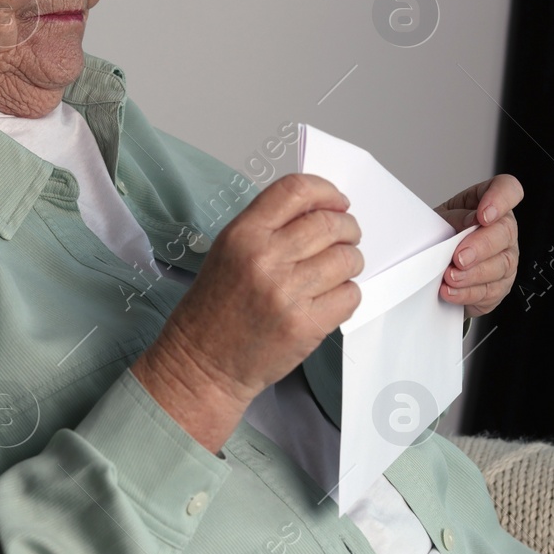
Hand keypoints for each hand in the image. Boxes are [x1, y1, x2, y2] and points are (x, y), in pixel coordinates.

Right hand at [132, 174, 362, 450]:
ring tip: (339, 270)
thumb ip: (269, 227)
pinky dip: (347, 293)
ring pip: (346, 259)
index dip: (325, 191)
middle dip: (347, 227)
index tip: (337, 201)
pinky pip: (350, 295)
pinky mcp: (306, 325)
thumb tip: (319, 210)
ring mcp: (287, 293)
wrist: (203, 362)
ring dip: (351, 261)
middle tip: (347, 236)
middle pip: (329, 223)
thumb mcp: (228, 251)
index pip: (296, 191)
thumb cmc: (214, 308)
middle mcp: (266, 259)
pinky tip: (331, 297)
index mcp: (243, 234)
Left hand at [434, 174, 522, 316]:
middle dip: (481, 246)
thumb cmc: (440, 237)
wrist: (434, 267)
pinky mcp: (499, 286)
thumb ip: (455, 218)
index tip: (483, 215)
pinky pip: (489, 291)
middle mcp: (503, 230)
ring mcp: (505, 259)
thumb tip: (470, 222)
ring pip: (500, 265)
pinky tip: (451, 291)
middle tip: (459, 257)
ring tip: (450, 276)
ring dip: (472, 274)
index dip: (501, 199)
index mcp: (489, 203)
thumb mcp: (440, 220)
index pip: (508, 190)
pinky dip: (467, 293)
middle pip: (504, 232)